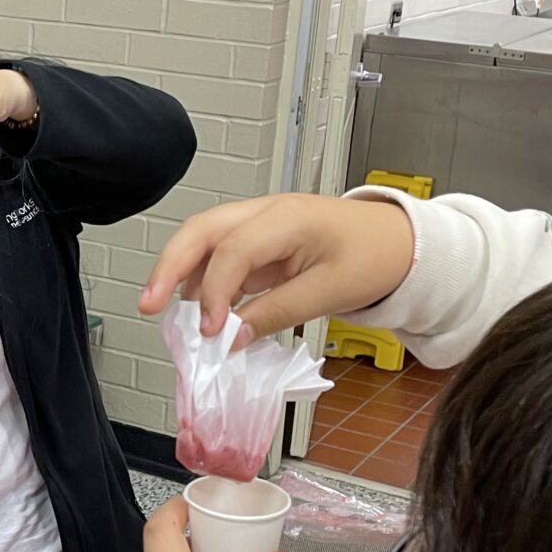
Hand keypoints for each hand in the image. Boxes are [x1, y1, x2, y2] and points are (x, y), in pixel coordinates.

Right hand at [139, 193, 415, 345]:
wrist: (402, 241)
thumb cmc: (375, 256)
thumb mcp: (331, 291)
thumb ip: (278, 313)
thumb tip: (234, 338)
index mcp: (287, 218)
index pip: (232, 250)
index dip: (214, 291)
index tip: (211, 331)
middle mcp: (265, 213)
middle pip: (201, 229)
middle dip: (170, 265)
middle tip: (149, 303)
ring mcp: (260, 224)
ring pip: (203, 238)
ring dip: (180, 271)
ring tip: (163, 309)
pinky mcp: (260, 241)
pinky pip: (221, 255)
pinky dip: (202, 279)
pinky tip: (197, 308)